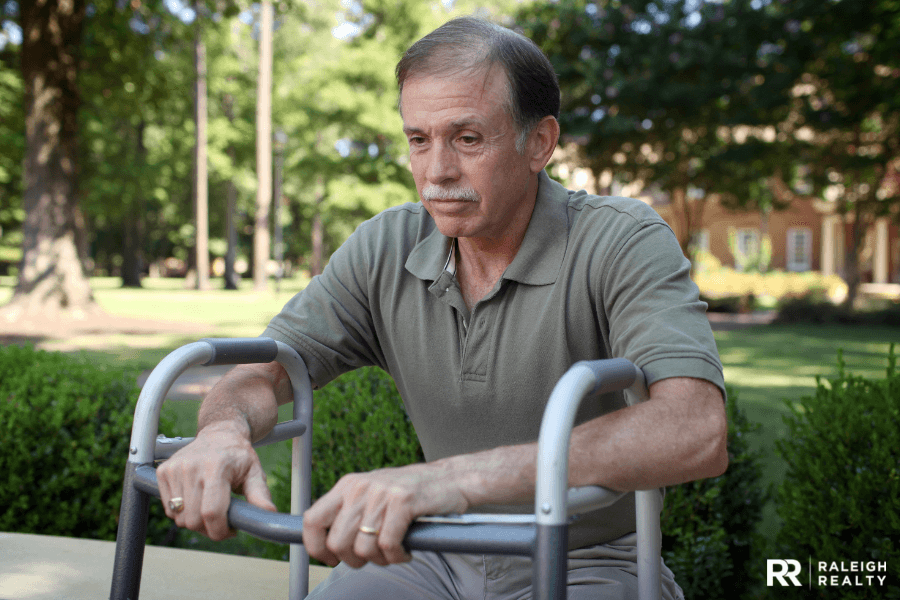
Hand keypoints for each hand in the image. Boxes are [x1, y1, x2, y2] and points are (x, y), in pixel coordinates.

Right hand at [156, 420, 276, 539]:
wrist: (218, 434)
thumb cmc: (238, 456)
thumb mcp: (254, 472)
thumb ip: (260, 494)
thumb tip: (269, 512)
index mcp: (216, 467)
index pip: (211, 512)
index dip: (220, 530)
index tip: (230, 531)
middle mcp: (192, 467)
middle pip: (193, 520)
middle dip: (209, 528)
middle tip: (222, 517)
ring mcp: (175, 469)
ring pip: (180, 518)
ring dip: (195, 520)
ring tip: (209, 505)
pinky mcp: (163, 472)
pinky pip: (168, 509)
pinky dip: (182, 512)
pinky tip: (195, 499)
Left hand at [302, 462, 469, 568]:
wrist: (450, 480)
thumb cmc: (410, 495)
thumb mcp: (371, 496)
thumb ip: (349, 513)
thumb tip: (326, 543)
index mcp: (347, 486)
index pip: (312, 520)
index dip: (316, 547)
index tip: (330, 559)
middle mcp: (360, 487)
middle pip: (337, 542)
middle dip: (354, 560)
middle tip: (373, 558)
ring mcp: (381, 493)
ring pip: (363, 548)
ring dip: (379, 560)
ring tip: (393, 553)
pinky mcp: (403, 501)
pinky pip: (388, 544)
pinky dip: (397, 556)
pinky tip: (406, 551)